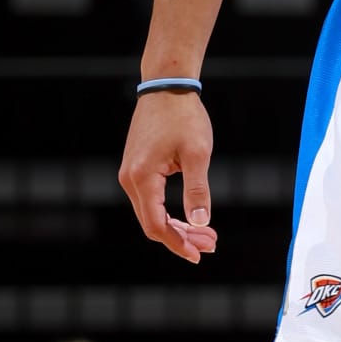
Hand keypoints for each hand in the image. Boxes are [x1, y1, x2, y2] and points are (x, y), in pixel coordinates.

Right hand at [121, 88, 217, 264]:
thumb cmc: (183, 117)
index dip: (177, 244)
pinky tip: (190, 217)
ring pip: (151, 213)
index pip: (156, 225)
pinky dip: (169, 212)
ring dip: (177, 227)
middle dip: (181, 238)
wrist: (167, 86)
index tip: (199, 255)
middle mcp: (130, 178)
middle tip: (211, 245)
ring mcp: (130, 173)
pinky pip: (150, 200)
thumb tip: (200, 223)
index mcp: (143, 177)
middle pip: (152, 223)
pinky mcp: (136, 168)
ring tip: (206, 235)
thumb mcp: (197, 154)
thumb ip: (197, 190)